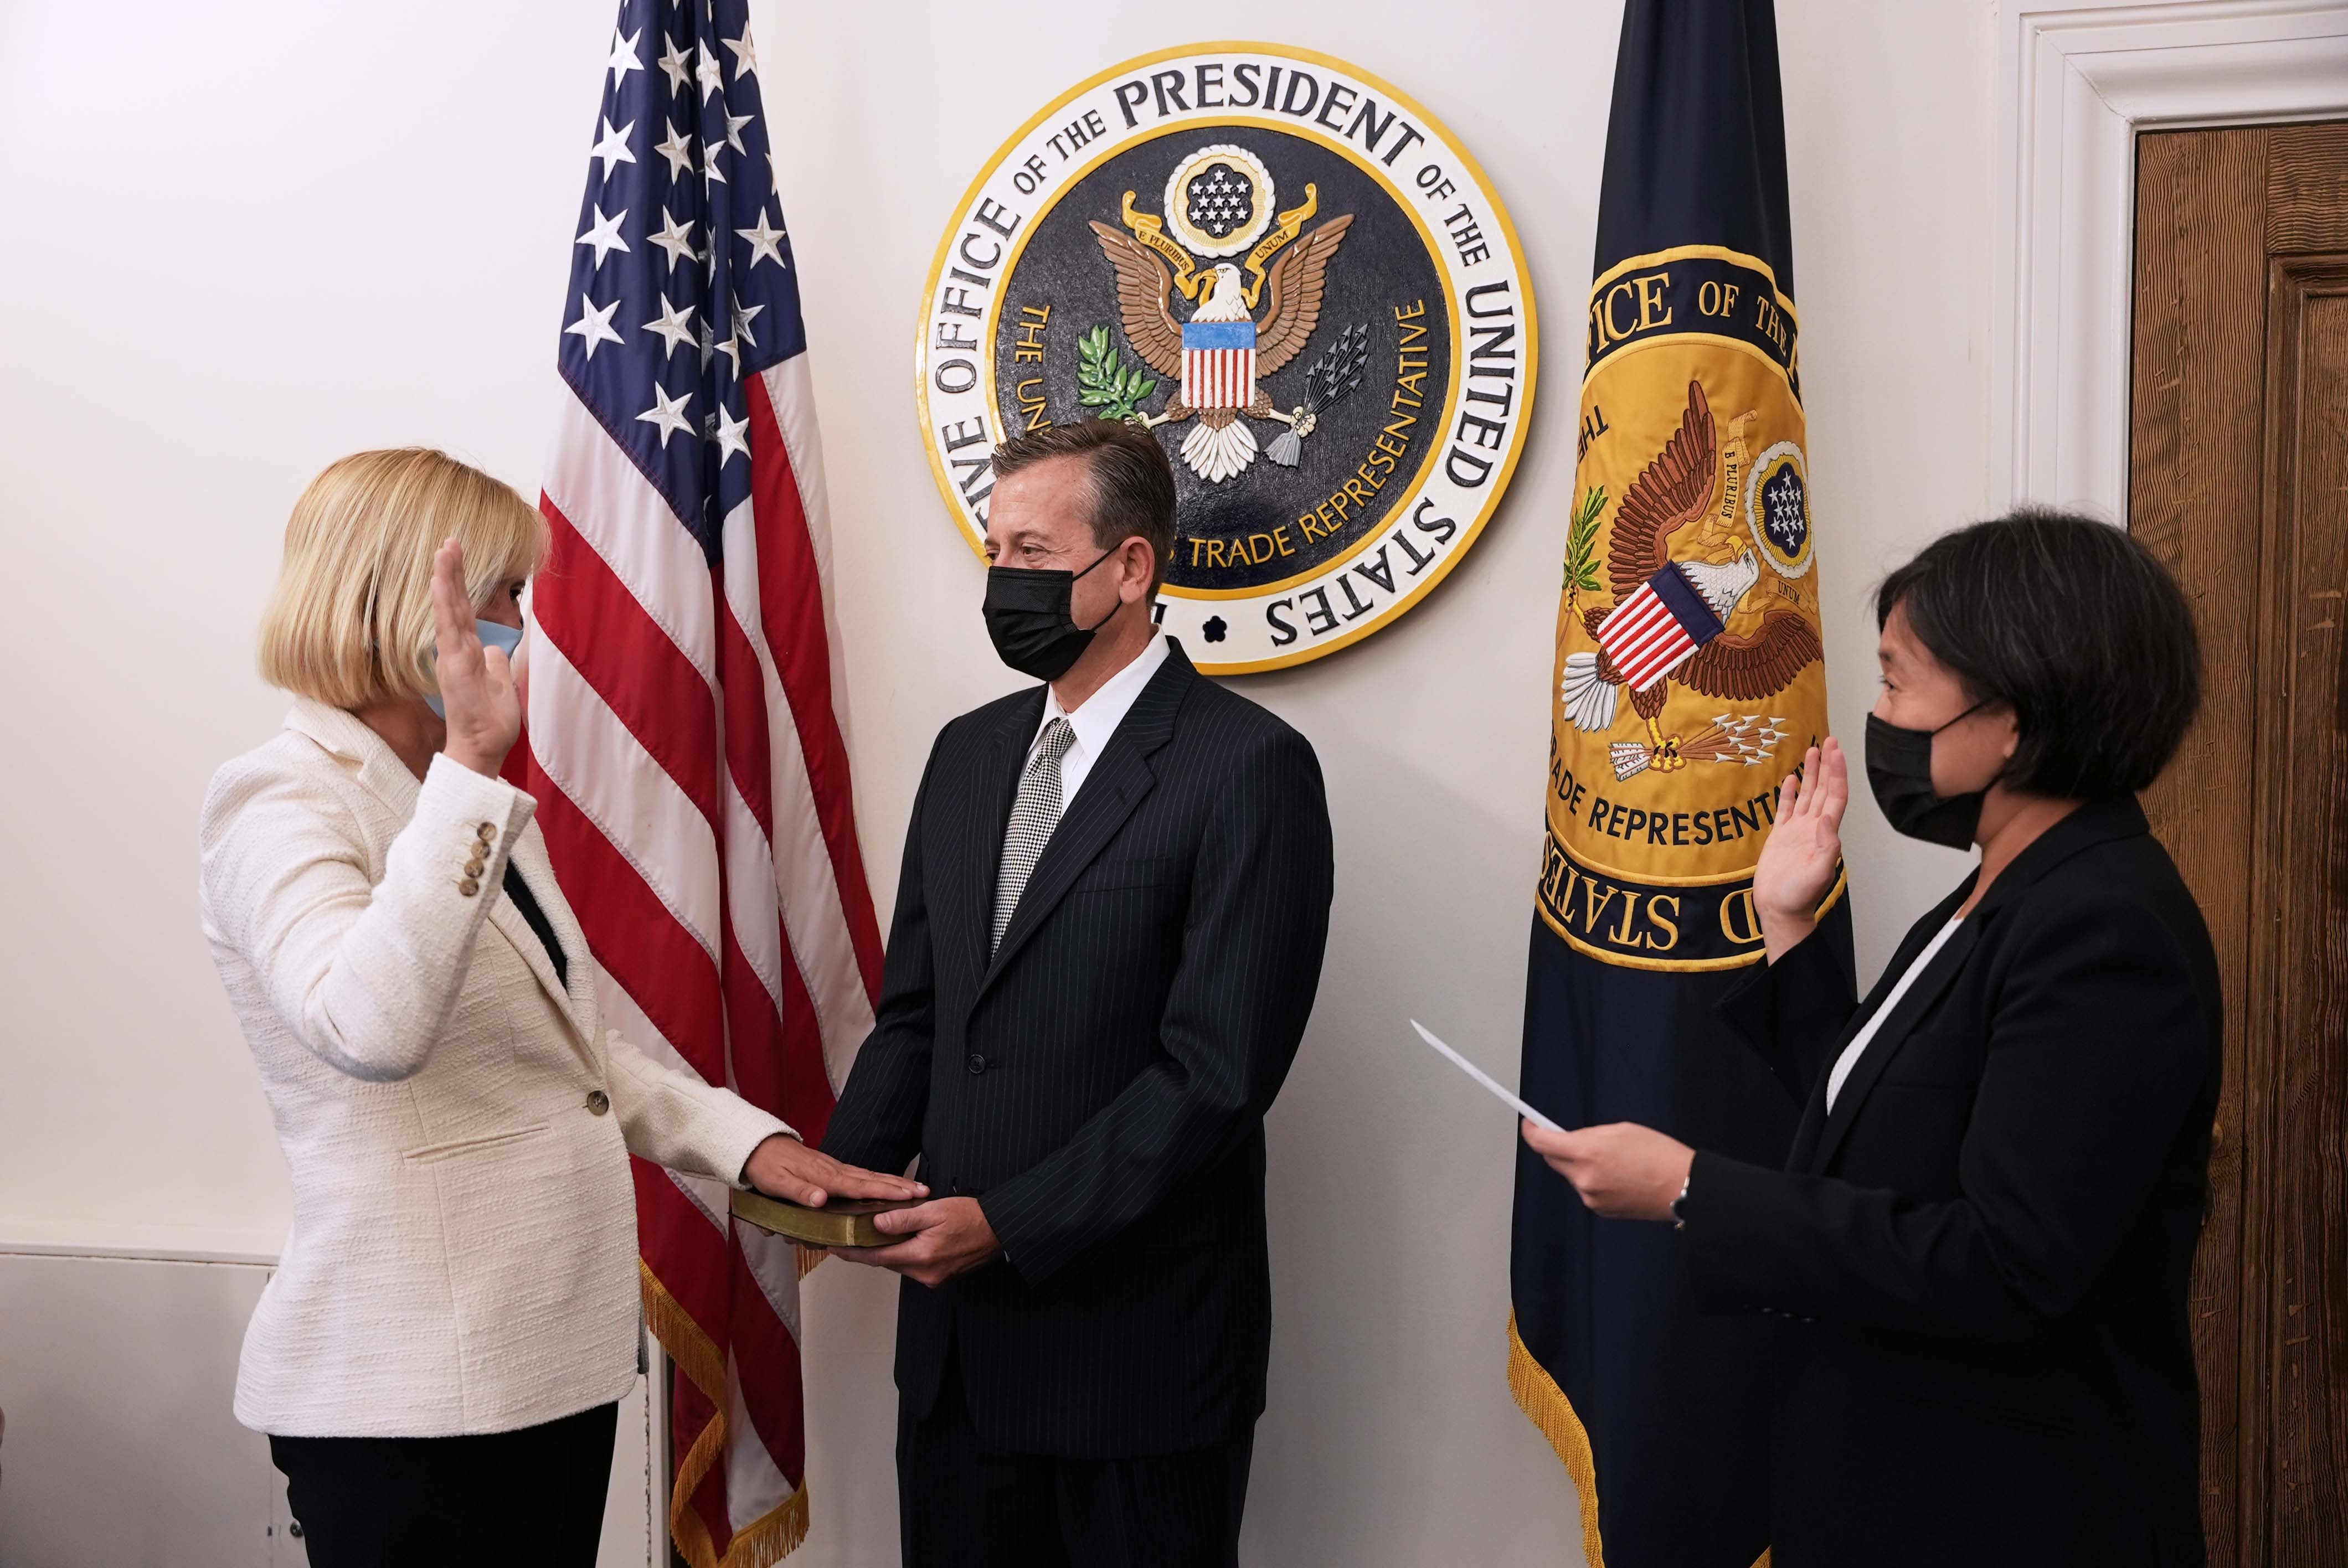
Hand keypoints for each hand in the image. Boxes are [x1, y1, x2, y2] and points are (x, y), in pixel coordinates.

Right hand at [428, 537, 521, 776]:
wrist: (482, 748)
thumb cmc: (489, 722)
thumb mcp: (501, 685)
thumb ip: (496, 664)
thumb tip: (496, 649)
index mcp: (468, 654)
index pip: (463, 612)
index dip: (460, 586)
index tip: (457, 559)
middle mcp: (457, 651)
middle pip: (454, 604)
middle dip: (452, 572)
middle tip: (450, 541)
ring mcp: (453, 656)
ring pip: (449, 610)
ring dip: (447, 579)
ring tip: (444, 549)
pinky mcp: (454, 663)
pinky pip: (448, 627)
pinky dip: (445, 602)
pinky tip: (442, 580)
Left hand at [742, 1135, 927, 1208]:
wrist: (756, 1147)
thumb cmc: (766, 1168)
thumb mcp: (777, 1184)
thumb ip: (801, 1192)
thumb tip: (822, 1200)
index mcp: (825, 1177)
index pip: (861, 1186)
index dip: (886, 1192)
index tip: (908, 1195)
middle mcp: (834, 1171)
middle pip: (872, 1179)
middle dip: (899, 1186)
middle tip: (924, 1192)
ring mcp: (834, 1168)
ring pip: (869, 1176)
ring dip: (892, 1183)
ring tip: (913, 1189)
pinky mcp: (830, 1169)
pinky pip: (860, 1176)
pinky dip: (877, 1180)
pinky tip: (883, 1184)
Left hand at [830, 1197, 999, 1288]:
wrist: (1000, 1229)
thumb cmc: (972, 1217)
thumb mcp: (934, 1210)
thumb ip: (903, 1219)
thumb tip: (876, 1224)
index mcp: (922, 1257)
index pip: (877, 1257)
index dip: (853, 1252)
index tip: (834, 1248)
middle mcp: (926, 1274)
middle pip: (887, 1262)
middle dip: (867, 1250)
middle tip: (848, 1237)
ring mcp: (934, 1278)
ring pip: (900, 1264)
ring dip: (887, 1251)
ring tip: (871, 1236)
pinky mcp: (942, 1277)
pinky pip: (914, 1266)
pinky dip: (904, 1254)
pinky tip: (901, 1241)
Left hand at [1521, 1119, 1693, 1222]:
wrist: (1683, 1188)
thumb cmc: (1658, 1154)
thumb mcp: (1621, 1130)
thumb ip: (1589, 1135)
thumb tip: (1569, 1139)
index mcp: (1586, 1152)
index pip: (1542, 1143)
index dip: (1531, 1132)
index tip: (1529, 1125)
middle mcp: (1583, 1178)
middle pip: (1553, 1160)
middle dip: (1558, 1148)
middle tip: (1575, 1138)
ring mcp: (1591, 1198)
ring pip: (1572, 1176)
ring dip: (1580, 1166)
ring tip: (1611, 1160)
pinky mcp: (1600, 1210)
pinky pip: (1587, 1190)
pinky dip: (1593, 1181)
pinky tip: (1617, 1176)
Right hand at [1753, 738, 1847, 959]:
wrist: (1780, 909)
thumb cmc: (1799, 896)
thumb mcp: (1818, 874)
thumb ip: (1826, 848)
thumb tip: (1827, 821)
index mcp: (1825, 833)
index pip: (1835, 796)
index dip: (1837, 773)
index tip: (1837, 752)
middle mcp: (1814, 827)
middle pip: (1824, 789)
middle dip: (1828, 765)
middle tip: (1830, 740)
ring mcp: (1797, 831)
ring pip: (1807, 794)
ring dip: (1811, 773)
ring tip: (1812, 750)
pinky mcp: (1781, 836)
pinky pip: (1786, 808)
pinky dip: (1789, 792)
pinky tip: (1790, 779)